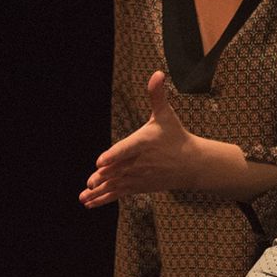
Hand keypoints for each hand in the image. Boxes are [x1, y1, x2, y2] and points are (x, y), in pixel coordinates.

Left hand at [81, 72, 202, 206]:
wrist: (192, 163)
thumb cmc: (175, 136)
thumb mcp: (166, 114)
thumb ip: (157, 96)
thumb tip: (157, 73)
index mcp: (143, 143)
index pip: (126, 149)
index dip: (114, 155)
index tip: (100, 161)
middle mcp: (140, 162)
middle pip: (119, 170)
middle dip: (103, 177)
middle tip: (90, 182)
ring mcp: (138, 176)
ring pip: (116, 185)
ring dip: (99, 192)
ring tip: (84, 197)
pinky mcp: (138, 186)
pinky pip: (119, 193)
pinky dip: (104, 198)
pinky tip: (89, 203)